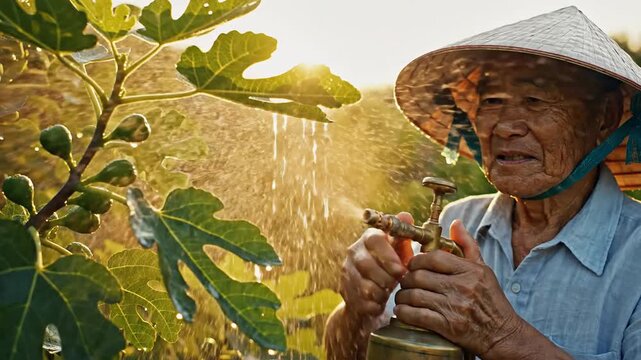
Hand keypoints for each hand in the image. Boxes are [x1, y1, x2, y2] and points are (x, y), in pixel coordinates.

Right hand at [339, 212, 412, 317]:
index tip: (402, 270)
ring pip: (365, 286)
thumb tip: (406, 216)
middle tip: (398, 283)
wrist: (369, 291)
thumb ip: (403, 235)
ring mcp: (347, 272)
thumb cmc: (390, 266)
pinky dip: (376, 305)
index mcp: (368, 238)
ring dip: (382, 292)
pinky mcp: (345, 292)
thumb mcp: (398, 250)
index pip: (374, 240)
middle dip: (387, 277)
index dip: (388, 256)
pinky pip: (363, 302)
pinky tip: (380, 301)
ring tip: (390, 291)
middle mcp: (353, 252)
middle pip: (366, 264)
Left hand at [394, 219, 523, 355]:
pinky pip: (416, 315)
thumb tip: (455, 223)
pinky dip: (405, 313)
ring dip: (402, 297)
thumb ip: (467, 246)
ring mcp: (454, 307)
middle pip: (419, 276)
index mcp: (470, 271)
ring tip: (402, 298)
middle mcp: (462, 287)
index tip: (412, 266)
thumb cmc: (491, 300)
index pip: (433, 257)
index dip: (417, 260)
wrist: (503, 334)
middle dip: (406, 279)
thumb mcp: (484, 270)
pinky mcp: (448, 326)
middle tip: (404, 282)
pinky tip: (403, 312)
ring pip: (414, 295)